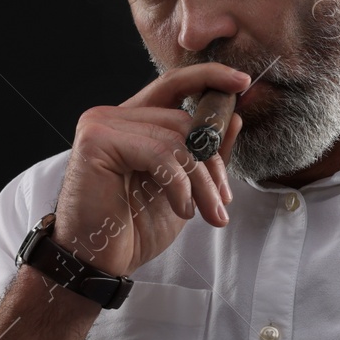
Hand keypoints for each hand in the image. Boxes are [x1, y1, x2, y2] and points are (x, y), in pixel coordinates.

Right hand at [52, 62, 249, 276]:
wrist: (99, 263)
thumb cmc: (135, 227)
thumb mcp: (185, 187)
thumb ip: (206, 153)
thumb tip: (234, 116)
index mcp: (133, 122)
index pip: (174, 84)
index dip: (210, 77)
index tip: (243, 82)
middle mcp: (114, 116)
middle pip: (184, 121)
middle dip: (213, 164)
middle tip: (223, 201)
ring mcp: (101, 124)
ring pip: (176, 140)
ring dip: (202, 182)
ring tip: (210, 214)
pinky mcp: (96, 141)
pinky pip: (159, 153)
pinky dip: (180, 185)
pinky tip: (182, 211)